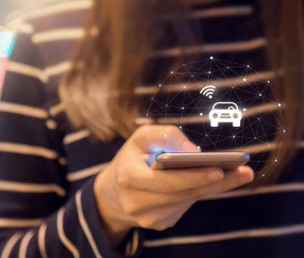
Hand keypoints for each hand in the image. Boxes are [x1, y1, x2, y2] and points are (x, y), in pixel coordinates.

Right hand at [94, 125, 253, 245]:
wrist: (114, 191)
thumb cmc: (132, 157)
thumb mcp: (142, 137)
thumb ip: (167, 136)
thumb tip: (195, 152)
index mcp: (128, 178)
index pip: (166, 181)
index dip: (193, 177)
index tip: (220, 169)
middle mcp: (136, 202)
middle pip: (183, 193)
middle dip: (215, 181)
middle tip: (245, 172)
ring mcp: (148, 218)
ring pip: (187, 200)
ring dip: (213, 187)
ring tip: (241, 174)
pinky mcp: (158, 224)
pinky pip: (184, 206)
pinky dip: (199, 192)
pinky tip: (215, 181)